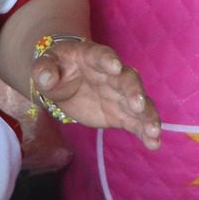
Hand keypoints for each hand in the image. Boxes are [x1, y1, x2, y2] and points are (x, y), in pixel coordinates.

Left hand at [31, 39, 161, 150]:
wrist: (65, 80)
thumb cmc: (56, 68)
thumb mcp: (44, 66)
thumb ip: (44, 70)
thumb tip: (46, 77)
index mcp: (93, 57)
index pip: (102, 55)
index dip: (108, 60)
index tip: (115, 67)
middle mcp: (113, 74)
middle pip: (128, 80)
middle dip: (134, 91)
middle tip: (137, 105)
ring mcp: (120, 95)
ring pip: (139, 103)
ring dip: (147, 116)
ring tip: (154, 131)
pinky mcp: (121, 114)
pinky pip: (136, 122)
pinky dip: (145, 132)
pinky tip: (153, 144)